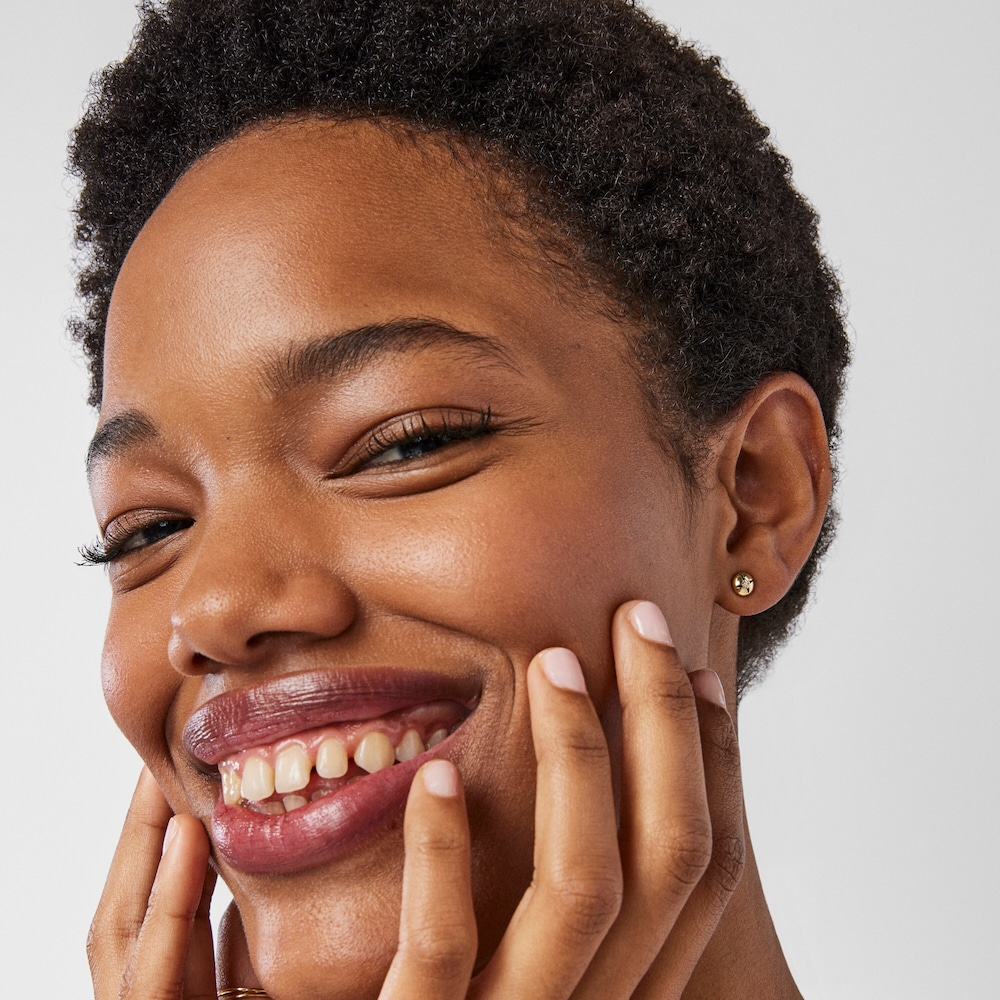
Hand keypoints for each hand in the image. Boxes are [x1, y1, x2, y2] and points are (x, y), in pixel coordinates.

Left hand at [88, 599, 744, 998]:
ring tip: (552, 662)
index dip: (715, 763)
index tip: (699, 671)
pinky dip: (444, 853)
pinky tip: (438, 773)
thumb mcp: (526, 963)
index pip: (700, 870)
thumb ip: (560, 893)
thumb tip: (592, 766)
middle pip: (667, 859)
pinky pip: (445, 946)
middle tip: (637, 618)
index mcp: (623, 988)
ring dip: (578, 759)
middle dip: (666, 724)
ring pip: (584, 888)